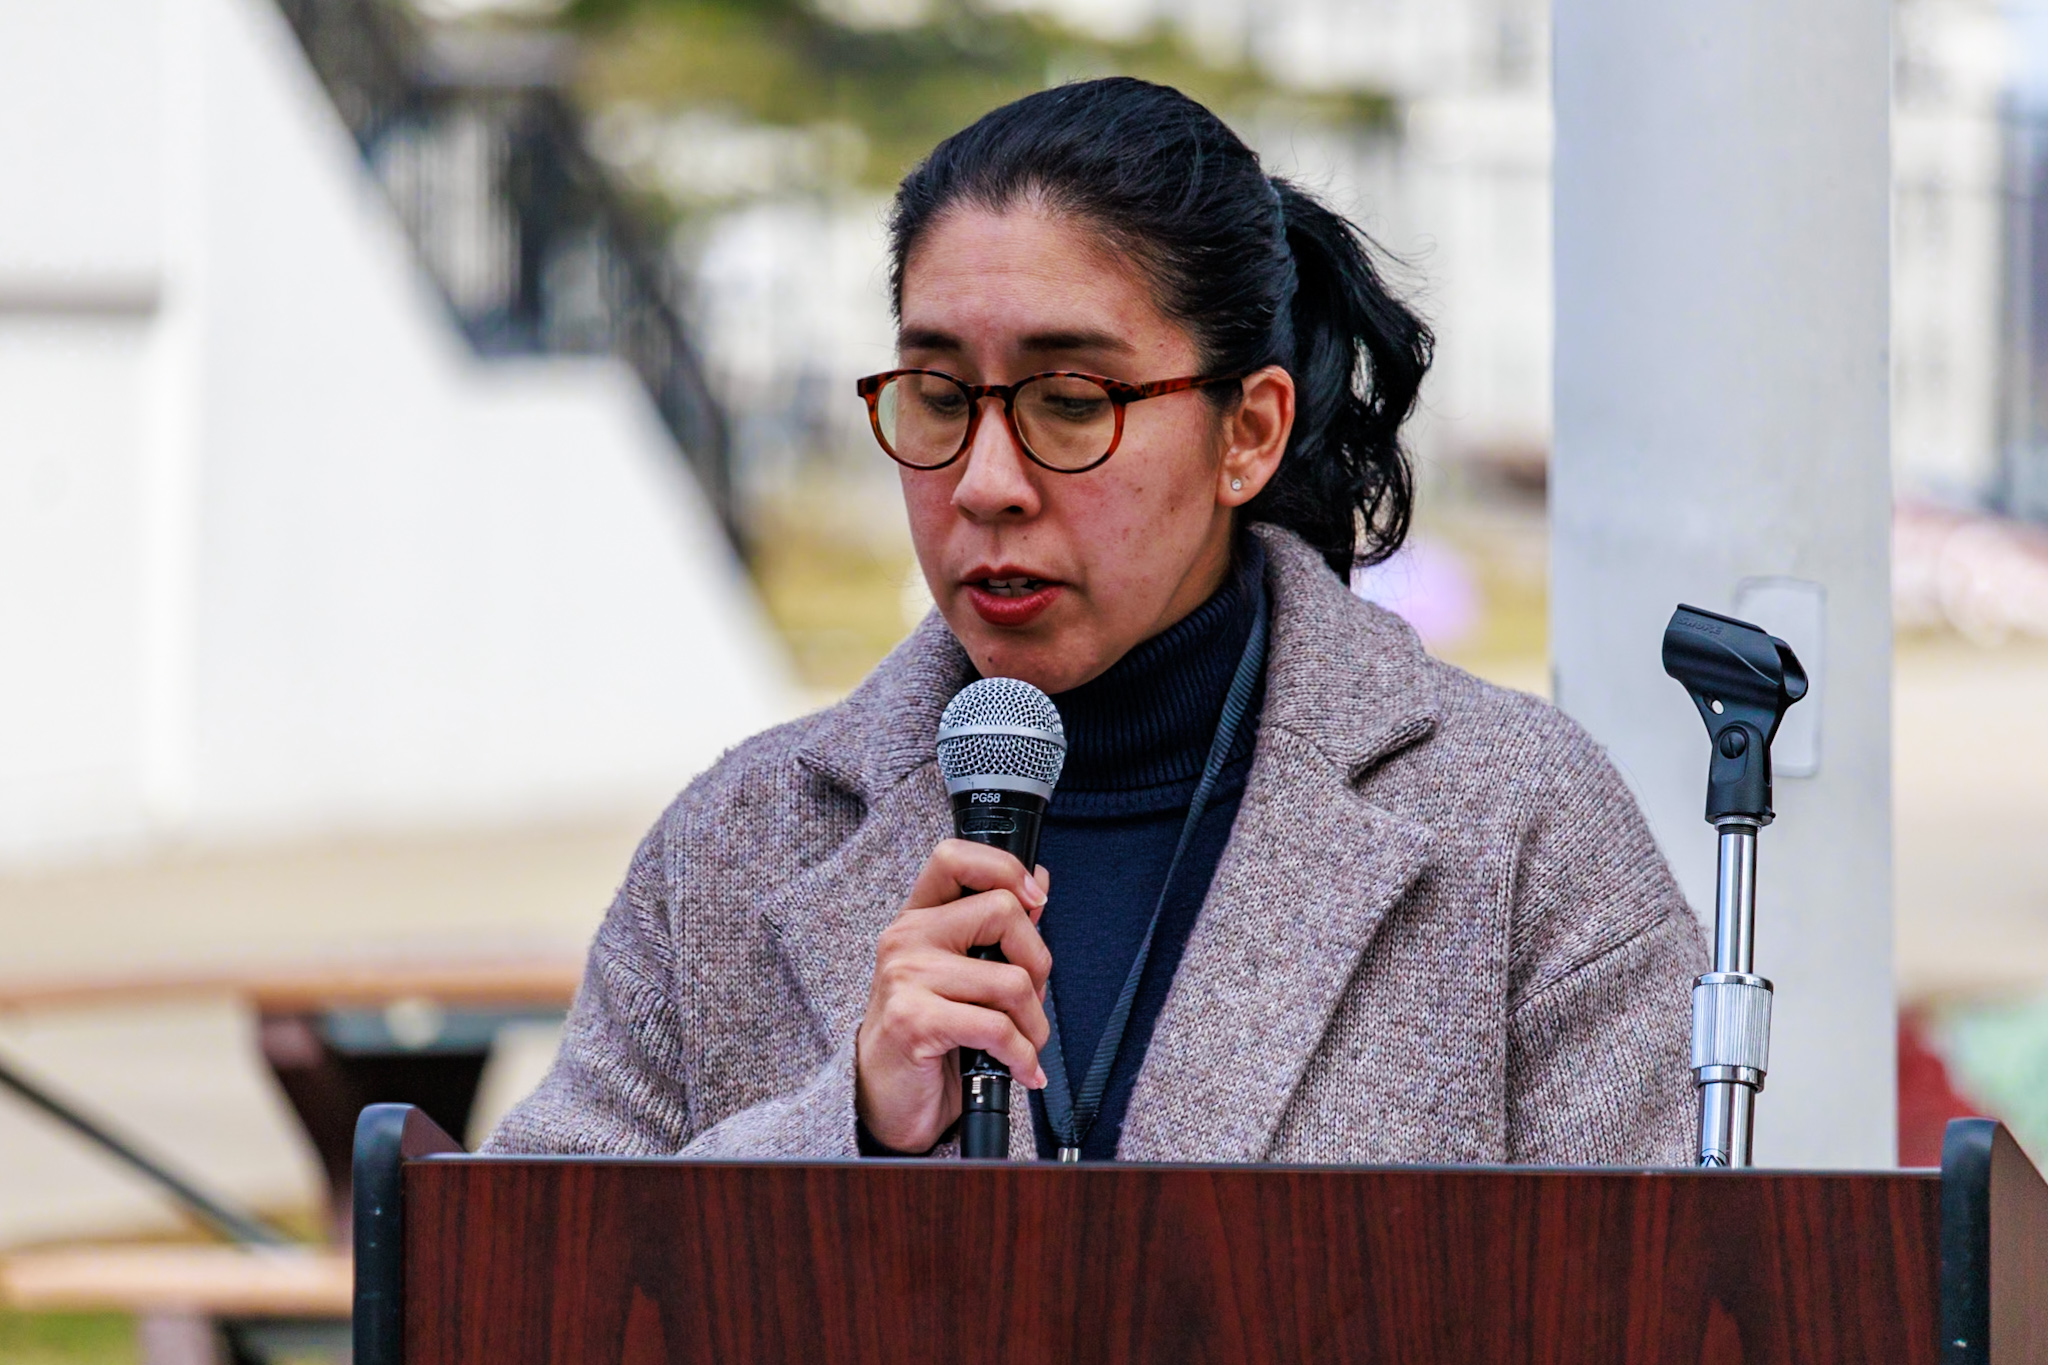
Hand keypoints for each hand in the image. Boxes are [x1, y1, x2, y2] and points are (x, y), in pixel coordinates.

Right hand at [855, 839, 1051, 1153]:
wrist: (888, 1101)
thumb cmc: (929, 1037)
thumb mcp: (961, 975)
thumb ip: (997, 930)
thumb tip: (1039, 881)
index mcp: (919, 918)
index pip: (955, 857)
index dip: (1004, 868)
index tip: (1035, 901)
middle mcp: (907, 937)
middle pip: (1003, 912)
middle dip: (1039, 963)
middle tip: (1031, 1001)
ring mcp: (906, 977)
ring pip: (1010, 978)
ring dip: (1034, 1023)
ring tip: (1026, 1045)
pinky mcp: (914, 1020)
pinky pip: (997, 1027)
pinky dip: (1022, 1054)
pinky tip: (1021, 1068)